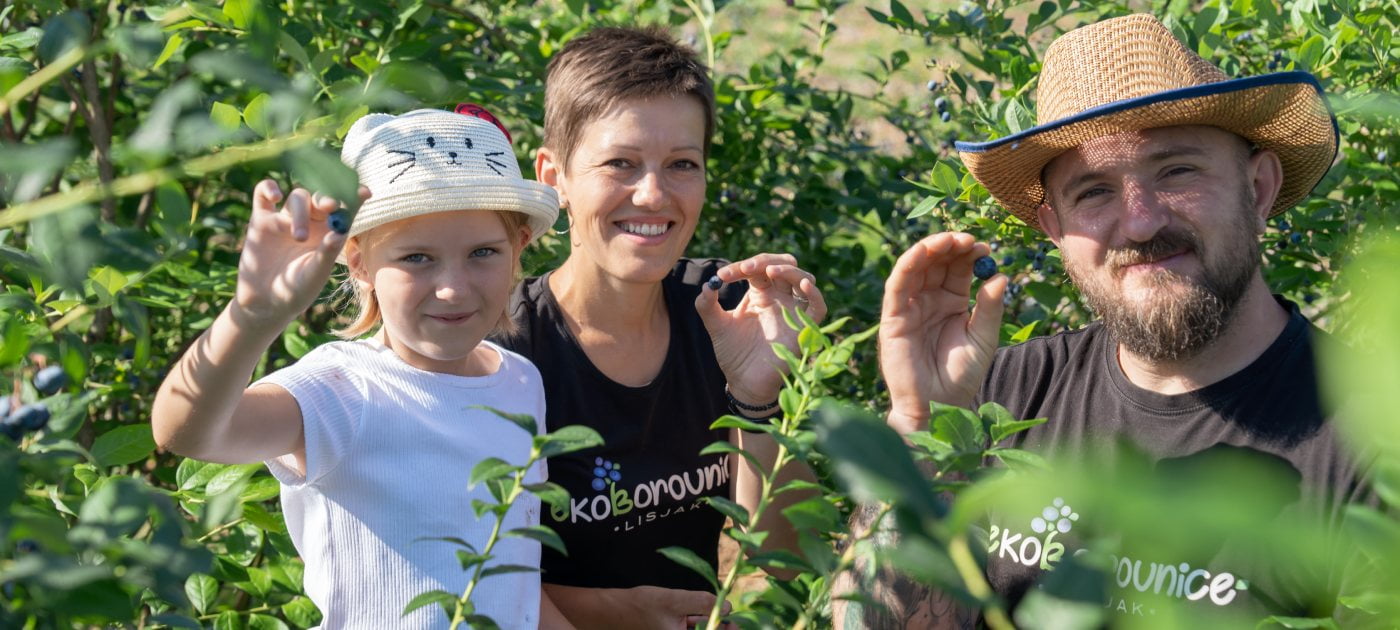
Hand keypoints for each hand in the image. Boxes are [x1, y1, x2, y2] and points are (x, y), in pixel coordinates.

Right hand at [230, 179, 370, 328]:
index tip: (365, 192)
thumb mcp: (314, 275)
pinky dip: (268, 188)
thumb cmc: (296, 292)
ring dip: (300, 212)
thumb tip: (340, 232)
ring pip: (297, 197)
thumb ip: (326, 253)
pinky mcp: (261, 220)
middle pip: (321, 198)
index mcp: (329, 235)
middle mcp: (310, 223)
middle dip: (327, 197)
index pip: (345, 210)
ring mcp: (285, 220)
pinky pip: (263, 194)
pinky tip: (275, 195)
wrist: (263, 303)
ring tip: (300, 238)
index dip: (354, 198)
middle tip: (330, 205)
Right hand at [546, 584, 730, 629]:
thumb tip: (726, 606)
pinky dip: (695, 622)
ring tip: (720, 611)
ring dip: (708, 623)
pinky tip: (699, 612)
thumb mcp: (674, 600)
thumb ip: (701, 603)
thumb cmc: (640, 606)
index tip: (737, 622)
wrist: (611, 611)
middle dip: (718, 626)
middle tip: (732, 616)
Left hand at [695, 254, 827, 407]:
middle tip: (746, 268)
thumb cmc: (733, 353)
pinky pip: (818, 307)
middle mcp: (781, 297)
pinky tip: (803, 285)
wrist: (744, 381)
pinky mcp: (805, 328)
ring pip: (803, 279)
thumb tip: (707, 285)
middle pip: (784, 265)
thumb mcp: (717, 326)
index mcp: (761, 292)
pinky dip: (814, 294)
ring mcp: (794, 311)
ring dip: (788, 270)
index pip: (756, 269)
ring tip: (770, 271)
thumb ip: (707, 305)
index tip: (722, 276)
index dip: (740, 267)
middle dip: (766, 261)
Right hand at [879, 232, 1006, 433]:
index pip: (958, 269)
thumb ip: (990, 309)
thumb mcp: (984, 339)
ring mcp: (910, 307)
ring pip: (916, 268)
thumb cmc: (961, 377)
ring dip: (930, 249)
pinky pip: (897, 286)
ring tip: (949, 240)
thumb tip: (1001, 276)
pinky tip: (922, 251)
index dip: (969, 254)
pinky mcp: (893, 317)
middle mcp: (929, 300)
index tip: (985, 247)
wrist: (938, 406)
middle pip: (937, 262)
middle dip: (951, 246)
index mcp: (951, 303)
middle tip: (968, 238)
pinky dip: (907, 264)